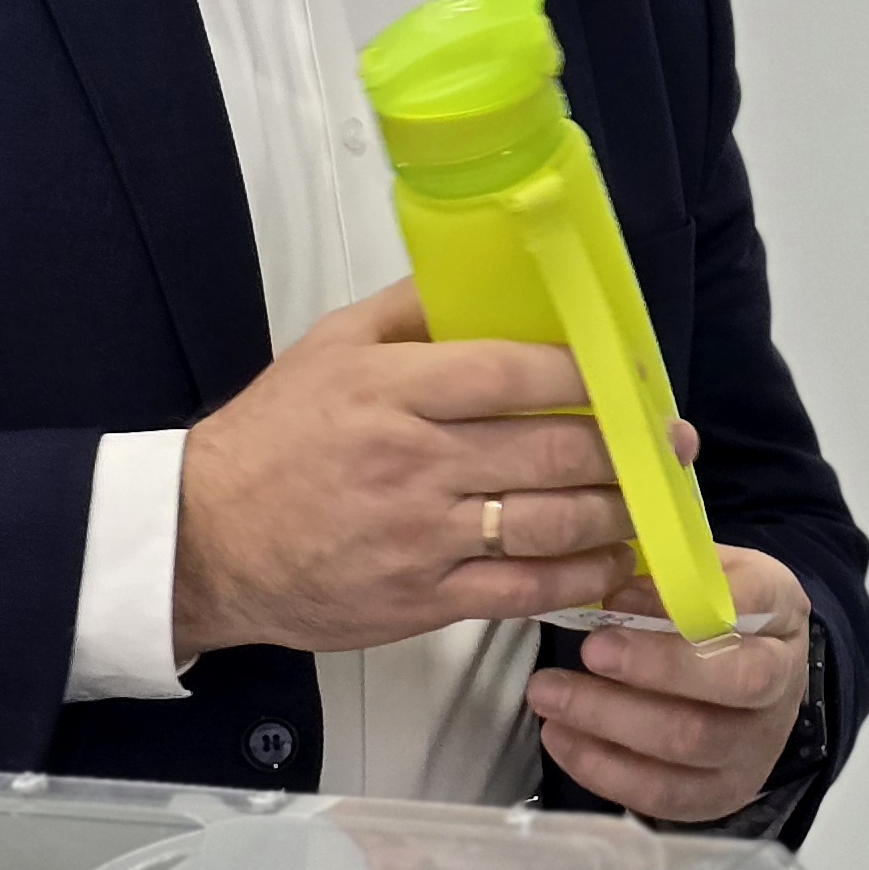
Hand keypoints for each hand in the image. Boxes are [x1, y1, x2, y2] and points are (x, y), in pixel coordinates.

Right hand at [174, 280, 644, 660]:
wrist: (202, 542)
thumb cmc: (272, 439)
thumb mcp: (329, 348)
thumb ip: (411, 308)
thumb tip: (486, 269)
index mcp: (389, 391)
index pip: (512, 372)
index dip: (585, 374)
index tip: (627, 376)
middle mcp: (410, 463)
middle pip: (548, 450)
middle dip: (625, 447)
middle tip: (666, 440)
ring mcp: (419, 538)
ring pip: (548, 523)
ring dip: (616, 510)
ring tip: (649, 497)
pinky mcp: (421, 600)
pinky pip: (522, 590)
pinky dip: (581, 576)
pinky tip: (610, 559)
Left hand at [533, 546, 811, 824]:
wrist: (740, 680)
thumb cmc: (706, 618)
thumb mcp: (697, 575)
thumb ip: (664, 578)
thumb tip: (617, 596)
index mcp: (781, 611)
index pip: (757, 598)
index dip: (692, 599)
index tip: (621, 593)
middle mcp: (784, 682)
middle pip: (737, 681)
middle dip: (655, 667)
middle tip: (589, 649)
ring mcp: (758, 747)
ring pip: (692, 742)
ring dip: (611, 718)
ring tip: (549, 693)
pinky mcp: (722, 794)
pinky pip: (664, 793)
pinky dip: (603, 767)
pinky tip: (560, 736)